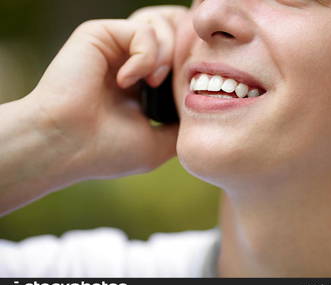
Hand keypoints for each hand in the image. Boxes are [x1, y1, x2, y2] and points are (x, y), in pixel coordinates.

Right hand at [28, 6, 188, 179]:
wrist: (67, 146)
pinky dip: (145, 56)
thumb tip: (201, 110)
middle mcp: (131, 61)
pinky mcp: (101, 35)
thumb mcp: (158, 144)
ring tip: (152, 83)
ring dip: (167, 55)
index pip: (181, 56)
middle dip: (186, 51)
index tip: (195, 88)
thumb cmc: (108, 150)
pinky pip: (142, 31)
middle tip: (178, 80)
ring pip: (164, 25)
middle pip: (177, 31)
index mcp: (144, 84)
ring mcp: (117, 47)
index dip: (195, 66)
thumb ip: (181, 124)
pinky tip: (126, 80)